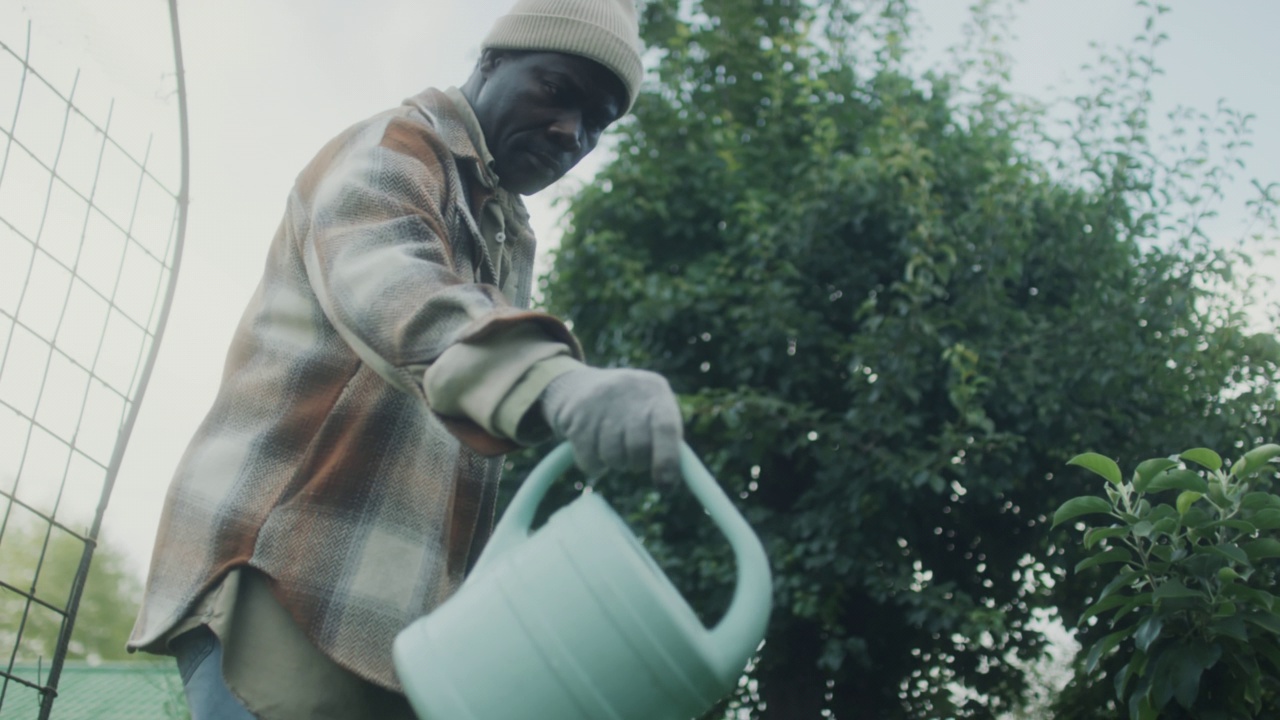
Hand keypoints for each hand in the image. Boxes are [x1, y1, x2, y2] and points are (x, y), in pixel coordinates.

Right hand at [539, 366, 682, 484]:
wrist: (579, 385)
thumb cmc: (630, 410)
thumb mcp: (652, 412)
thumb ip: (668, 442)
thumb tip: (669, 484)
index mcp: (655, 392)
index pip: (666, 428)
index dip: (667, 461)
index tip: (666, 488)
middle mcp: (628, 391)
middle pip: (638, 446)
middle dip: (637, 463)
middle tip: (634, 459)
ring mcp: (600, 402)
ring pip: (612, 456)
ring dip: (615, 463)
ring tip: (613, 448)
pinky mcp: (576, 417)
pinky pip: (589, 460)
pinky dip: (595, 465)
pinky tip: (595, 449)